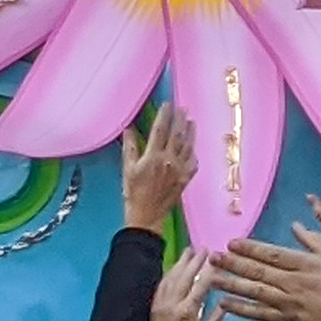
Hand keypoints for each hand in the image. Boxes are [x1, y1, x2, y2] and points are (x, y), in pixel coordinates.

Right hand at [123, 102, 193, 232]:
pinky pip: (193, 161)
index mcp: (153, 157)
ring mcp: (180, 170)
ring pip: (188, 146)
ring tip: (191, 121)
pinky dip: (193, 151)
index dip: (164, 115)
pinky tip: (193, 146)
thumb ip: (130, 147)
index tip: (167, 104)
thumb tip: (129, 128)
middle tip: (182, 107)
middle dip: (180, 119)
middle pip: (177, 134)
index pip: (160, 130)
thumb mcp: (127, 169)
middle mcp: (169, 161)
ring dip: (190, 132)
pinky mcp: (186, 178)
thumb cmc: (133, 192)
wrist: (146, 216)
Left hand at [219, 227, 320, 320]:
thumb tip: (296, 226)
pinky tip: (225, 304)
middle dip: (233, 263)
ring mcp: (288, 303)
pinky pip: (259, 314)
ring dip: (231, 284)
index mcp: (305, 264)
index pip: (272, 254)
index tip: (231, 243)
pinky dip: (241, 309)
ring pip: (254, 292)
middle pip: (258, 271)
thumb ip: (314, 241)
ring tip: (211, 278)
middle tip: (212, 257)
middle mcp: (293, 282)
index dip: (250, 248)